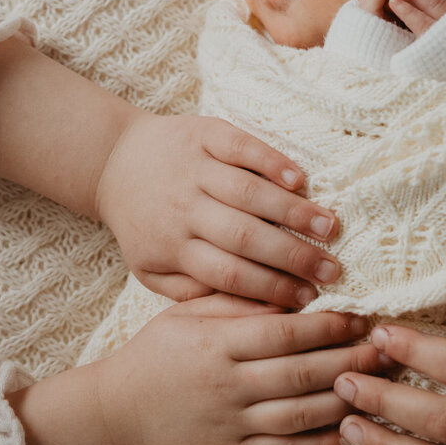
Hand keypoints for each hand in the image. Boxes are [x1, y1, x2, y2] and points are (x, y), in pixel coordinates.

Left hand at [0, 32, 341, 308]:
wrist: (112, 161)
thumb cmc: (144, 224)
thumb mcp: (151, 268)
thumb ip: (192, 292)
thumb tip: (246, 311)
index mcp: (172, 246)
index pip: (229, 274)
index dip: (271, 288)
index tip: (309, 301)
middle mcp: (183, 208)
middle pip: (244, 236)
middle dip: (293, 256)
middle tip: (333, 271)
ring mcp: (193, 168)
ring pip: (248, 192)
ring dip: (293, 210)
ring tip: (331, 228)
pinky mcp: (203, 133)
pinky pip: (241, 147)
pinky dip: (271, 162)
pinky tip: (300, 180)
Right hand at [12, 300, 384, 444]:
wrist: (117, 416)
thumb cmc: (156, 354)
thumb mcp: (187, 315)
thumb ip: (237, 303)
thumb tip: (292, 290)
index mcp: (217, 345)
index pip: (283, 334)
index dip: (328, 327)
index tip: (363, 316)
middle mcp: (229, 385)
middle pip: (302, 374)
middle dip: (352, 361)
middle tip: (390, 349)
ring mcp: (234, 422)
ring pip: (301, 414)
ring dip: (349, 400)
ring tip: (385, 385)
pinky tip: (357, 432)